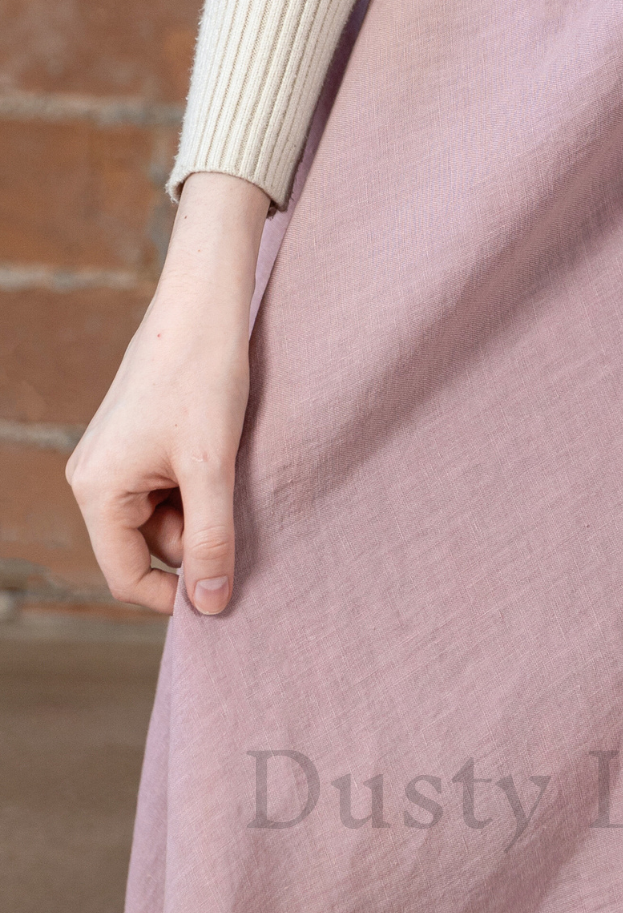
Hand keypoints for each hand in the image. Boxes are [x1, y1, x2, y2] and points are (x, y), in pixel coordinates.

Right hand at [65, 170, 270, 617]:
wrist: (204, 305)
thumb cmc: (204, 379)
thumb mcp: (213, 467)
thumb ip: (212, 539)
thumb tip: (210, 607)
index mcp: (97, 489)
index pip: (125, 574)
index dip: (172, 594)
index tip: (224, 593)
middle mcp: (92, 477)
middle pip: (145, 545)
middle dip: (193, 540)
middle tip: (239, 508)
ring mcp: (111, 458)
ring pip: (160, 516)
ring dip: (199, 510)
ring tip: (231, 470)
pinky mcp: (133, 441)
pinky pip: (163, 488)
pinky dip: (196, 486)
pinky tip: (222, 456)